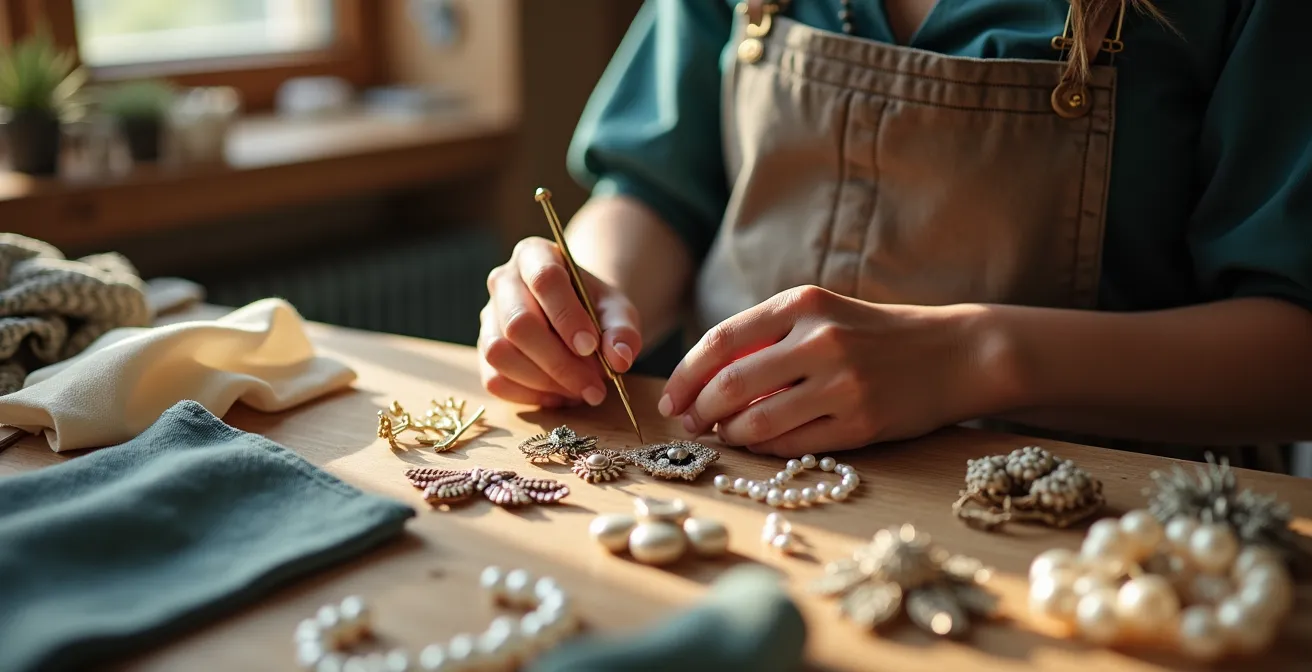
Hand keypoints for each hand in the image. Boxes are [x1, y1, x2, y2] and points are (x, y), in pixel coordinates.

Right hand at [479, 237, 641, 407]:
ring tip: (580, 391)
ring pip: (500, 353)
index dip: (567, 317)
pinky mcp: (483, 351)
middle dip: (558, 362)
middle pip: (517, 323)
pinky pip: (495, 379)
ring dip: (543, 381)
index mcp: (535, 255)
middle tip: (594, 386)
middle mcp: (503, 281)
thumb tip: (619, 358)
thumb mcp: (618, 311)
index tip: (591, 347)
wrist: (577, 318)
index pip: (544, 279)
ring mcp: (488, 317)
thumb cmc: (594, 308)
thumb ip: (623, 330)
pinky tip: (560, 395)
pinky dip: (530, 395)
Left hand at [658, 286, 1011, 455]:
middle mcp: (820, 340)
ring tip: (723, 434)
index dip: (687, 374)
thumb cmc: (875, 335)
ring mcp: (842, 384)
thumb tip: (704, 380)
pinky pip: (792, 444)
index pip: (721, 340)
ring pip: (758, 420)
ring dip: (730, 433)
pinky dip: (765, 448)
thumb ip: (767, 337)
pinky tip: (758, 444)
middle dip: (700, 409)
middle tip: (691, 423)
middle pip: (731, 384)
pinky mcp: (861, 422)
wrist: (954, 353)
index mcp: (803, 303)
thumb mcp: (822, 314)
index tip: (672, 398)